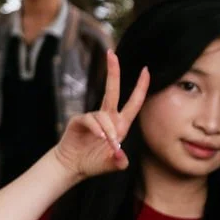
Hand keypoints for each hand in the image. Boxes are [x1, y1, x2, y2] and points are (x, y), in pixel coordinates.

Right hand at [53, 50, 148, 181]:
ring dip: (108, 129)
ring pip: (104, 115)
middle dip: (113, 72)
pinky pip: (90, 120)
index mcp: (121, 124)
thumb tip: (119, 154)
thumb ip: (120, 161)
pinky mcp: (79, 121)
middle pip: (112, 90)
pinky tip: (99, 137)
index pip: (134, 102)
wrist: (73, 166)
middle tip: (112, 53)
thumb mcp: (113, 165)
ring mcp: (93, 118)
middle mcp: (108, 117)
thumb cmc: (95, 163)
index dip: (140, 87)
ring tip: (108, 143)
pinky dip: (97, 128)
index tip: (146, 70)